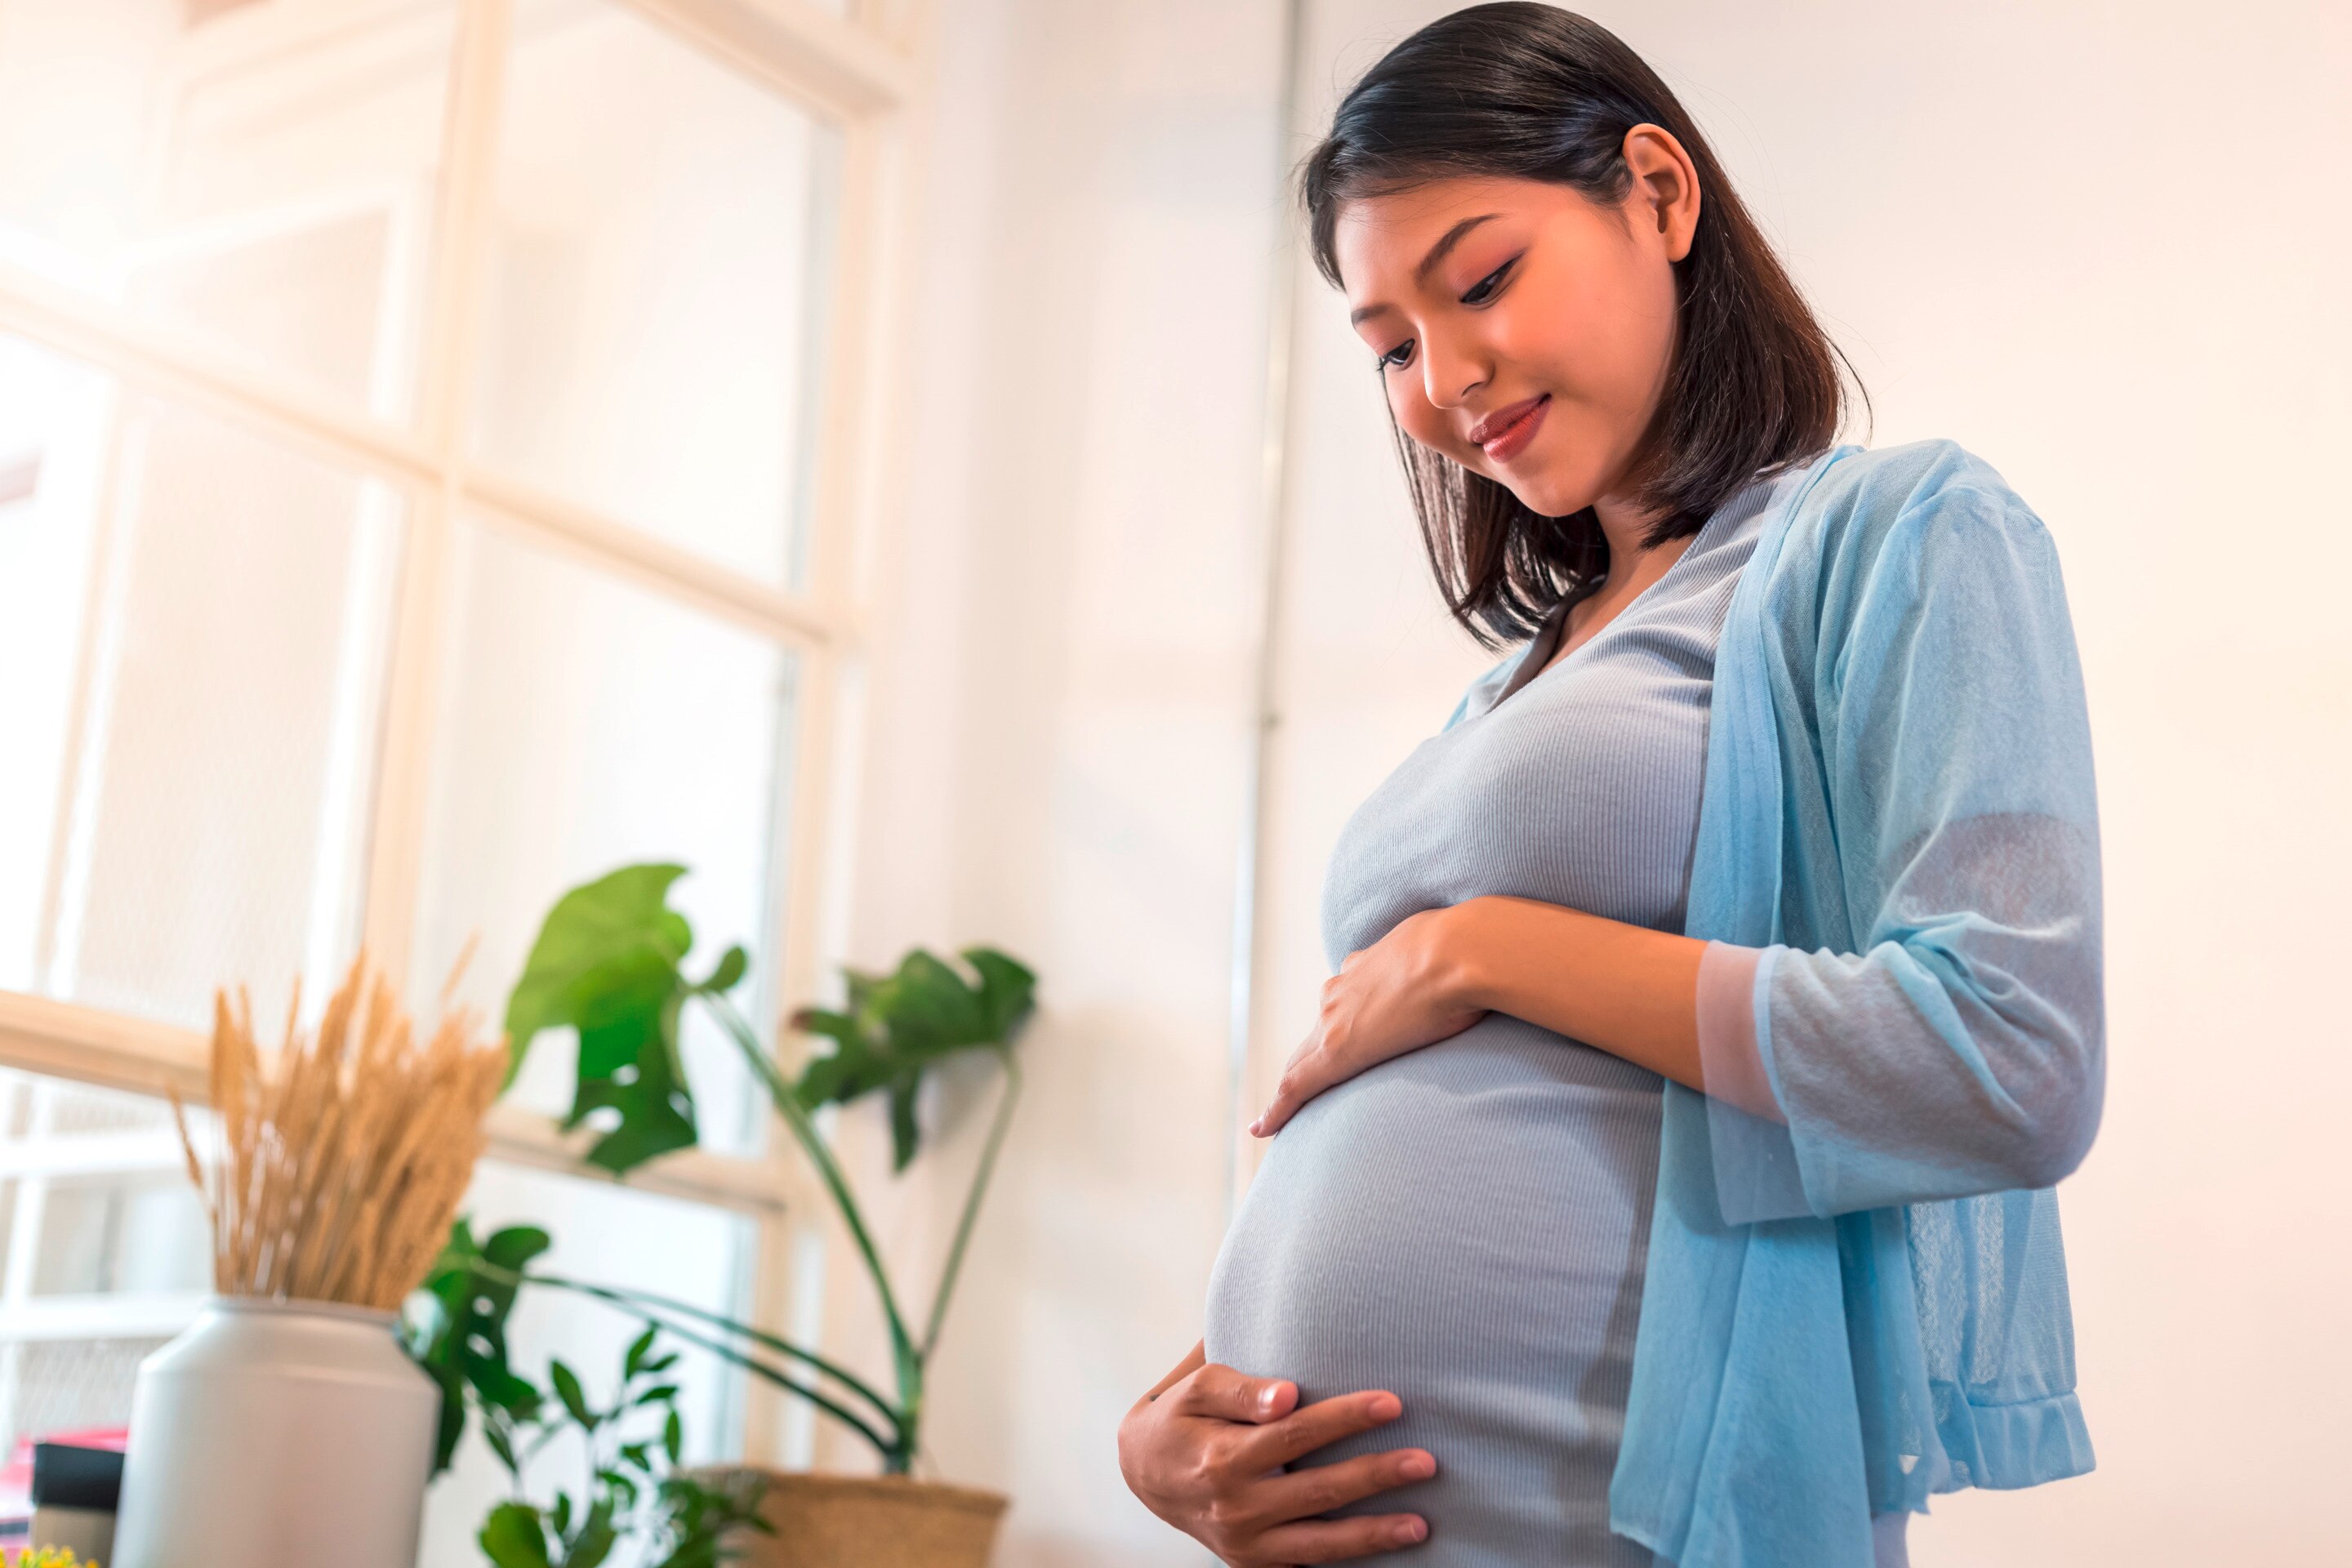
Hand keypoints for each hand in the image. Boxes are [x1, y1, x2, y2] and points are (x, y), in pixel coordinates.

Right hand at [1118, 1343, 1435, 1564]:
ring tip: (1421, 1526)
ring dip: (1373, 1534)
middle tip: (1426, 1461)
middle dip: (1376, 1476)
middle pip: (1318, 1490)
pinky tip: (1385, 1549)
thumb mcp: (1198, 1390)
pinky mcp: (1253, 1562)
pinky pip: (1307, 1564)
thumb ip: (1241, 1391)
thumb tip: (1288, 1395)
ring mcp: (1245, 1542)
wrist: (1144, 1475)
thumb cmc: (1180, 1418)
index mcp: (1222, 1458)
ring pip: (1319, 1543)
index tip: (1392, 1403)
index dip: (1345, 1418)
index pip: (1296, 1434)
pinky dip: (1346, 1559)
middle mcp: (1235, 1507)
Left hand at [1250, 906, 1485, 1136]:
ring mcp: (1335, 1019)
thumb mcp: (1451, 953)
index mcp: (1369, 967)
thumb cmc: (1468, 950)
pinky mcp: (1336, 1051)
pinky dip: (1278, 1108)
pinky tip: (1261, 1130)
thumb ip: (1447, 967)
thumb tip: (1471, 971)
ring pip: (1302, 1058)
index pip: (1344, 1003)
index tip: (1341, 1034)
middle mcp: (1343, 990)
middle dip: (1308, 1055)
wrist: (1459, 951)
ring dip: (1294, 1081)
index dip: (1337, 1022)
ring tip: (1279, 1114)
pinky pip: (1296, 1084)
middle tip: (1299, 1081)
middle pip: (1316, 1032)